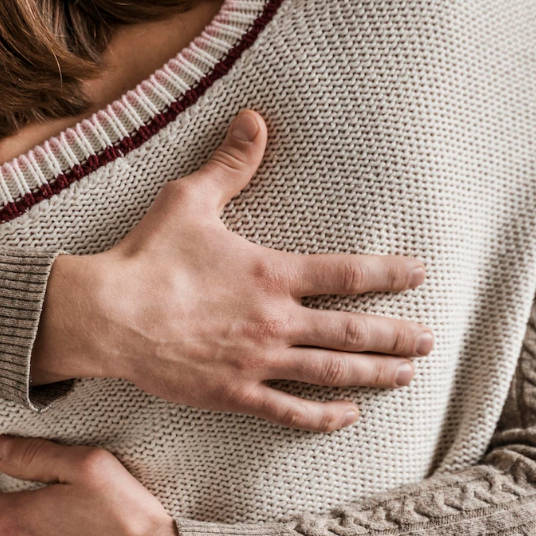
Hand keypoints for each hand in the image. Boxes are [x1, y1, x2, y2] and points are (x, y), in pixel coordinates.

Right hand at [31, 110, 433, 432]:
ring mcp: (258, 362)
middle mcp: (276, 321)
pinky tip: (349, 416)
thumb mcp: (190, 200)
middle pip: (354, 331)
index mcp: (272, 273)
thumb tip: (255, 119)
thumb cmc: (147, 256)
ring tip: (406, 376)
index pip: (348, 274)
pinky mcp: (234, 394)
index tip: (419, 275)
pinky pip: (290, 411)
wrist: (108, 316)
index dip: (390, 274)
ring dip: (375, 374)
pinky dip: (324, 416)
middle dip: (397, 336)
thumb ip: (230, 164)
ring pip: (332, 372)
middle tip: (427, 340)